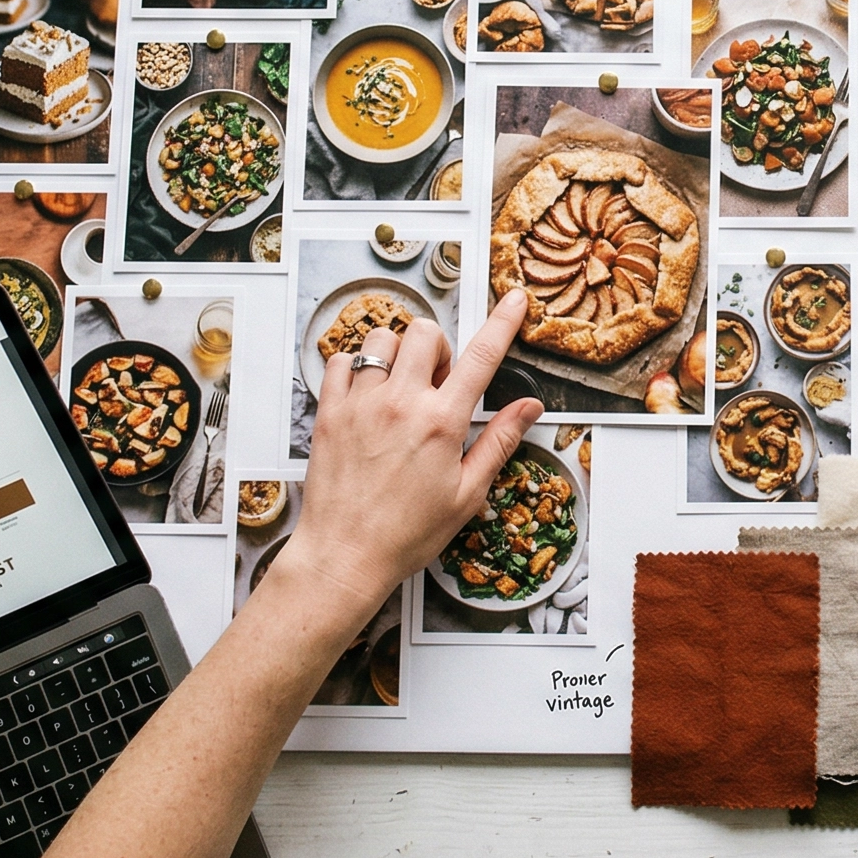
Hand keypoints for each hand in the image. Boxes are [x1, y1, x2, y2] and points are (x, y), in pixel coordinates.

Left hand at [280, 289, 543, 626]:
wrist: (345, 556)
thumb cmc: (406, 533)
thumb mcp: (467, 494)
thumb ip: (499, 442)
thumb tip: (529, 408)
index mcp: (441, 423)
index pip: (481, 357)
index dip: (503, 322)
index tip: (514, 301)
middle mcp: (401, 404)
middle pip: (425, 332)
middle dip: (438, 347)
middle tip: (436, 382)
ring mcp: (360, 405)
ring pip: (381, 340)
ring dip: (396, 354)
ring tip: (399, 387)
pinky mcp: (328, 413)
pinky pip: (339, 362)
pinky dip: (355, 368)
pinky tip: (366, 395)